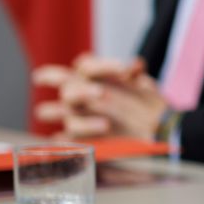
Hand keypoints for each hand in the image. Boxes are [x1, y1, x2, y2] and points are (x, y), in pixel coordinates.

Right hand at [30, 53, 163, 139]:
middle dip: (81, 91)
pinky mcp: (74, 138)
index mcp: (90, 77)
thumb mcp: (145, 88)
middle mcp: (76, 94)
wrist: (150, 130)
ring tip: (105, 124)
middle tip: (100, 92)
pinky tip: (99, 134)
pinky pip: (63, 138)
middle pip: (66, 88)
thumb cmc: (142, 103)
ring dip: (80, 121)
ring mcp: (73, 116)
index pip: (85, 65)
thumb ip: (137, 76)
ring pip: (53, 113)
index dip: (102, 66)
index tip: (125, 70)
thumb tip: (136, 65)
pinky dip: (78, 136)